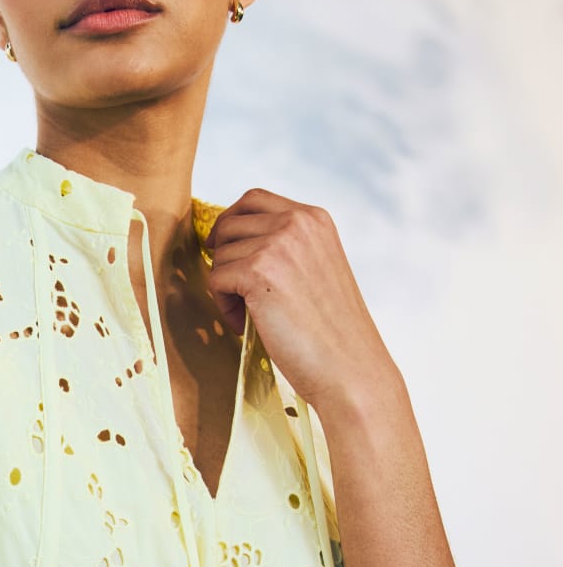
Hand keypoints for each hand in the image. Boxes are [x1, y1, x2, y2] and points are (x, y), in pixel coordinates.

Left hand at [203, 189, 398, 414]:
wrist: (350, 367)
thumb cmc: (331, 329)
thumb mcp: (316, 268)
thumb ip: (285, 248)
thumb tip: (229, 243)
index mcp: (314, 218)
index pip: (254, 199)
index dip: (231, 222)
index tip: (225, 249)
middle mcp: (297, 222)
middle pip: (230, 222)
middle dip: (223, 256)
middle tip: (234, 290)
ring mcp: (278, 244)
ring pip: (221, 253)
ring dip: (225, 285)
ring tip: (248, 314)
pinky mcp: (259, 271)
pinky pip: (216, 278)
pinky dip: (223, 304)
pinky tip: (244, 323)